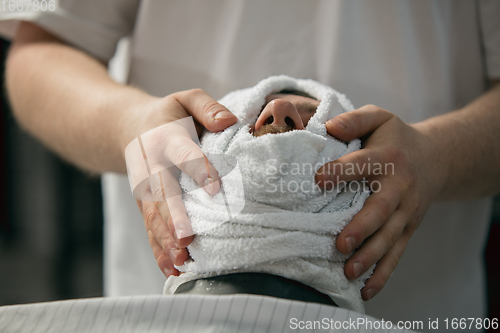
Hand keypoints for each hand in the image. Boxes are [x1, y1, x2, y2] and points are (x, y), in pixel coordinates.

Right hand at [122, 89, 236, 276]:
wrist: (128, 127)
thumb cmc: (168, 114)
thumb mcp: (185, 99)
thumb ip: (206, 106)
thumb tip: (229, 122)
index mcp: (165, 137)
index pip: (183, 153)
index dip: (198, 168)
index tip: (213, 187)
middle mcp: (152, 166)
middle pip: (162, 193)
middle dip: (174, 217)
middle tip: (186, 240)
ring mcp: (145, 189)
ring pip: (153, 217)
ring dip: (165, 240)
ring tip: (180, 261)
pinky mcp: (145, 205)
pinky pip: (150, 228)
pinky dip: (159, 250)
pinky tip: (171, 270)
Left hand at [316, 104, 444, 300]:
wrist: (435, 159)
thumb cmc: (395, 138)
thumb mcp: (379, 117)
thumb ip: (355, 119)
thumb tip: (328, 126)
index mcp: (387, 157)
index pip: (363, 164)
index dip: (341, 171)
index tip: (318, 179)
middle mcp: (399, 186)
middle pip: (381, 210)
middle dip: (361, 227)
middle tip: (340, 243)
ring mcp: (406, 211)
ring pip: (389, 237)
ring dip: (370, 257)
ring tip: (348, 271)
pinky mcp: (408, 228)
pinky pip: (397, 253)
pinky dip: (383, 274)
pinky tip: (365, 290)